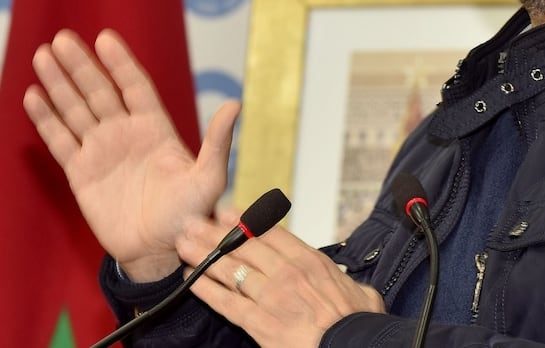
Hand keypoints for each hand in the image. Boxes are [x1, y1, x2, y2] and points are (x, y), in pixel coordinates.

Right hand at [23, 28, 236, 280]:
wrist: (160, 251)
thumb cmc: (189, 215)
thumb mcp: (209, 178)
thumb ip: (217, 142)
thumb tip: (235, 105)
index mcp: (156, 129)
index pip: (135, 86)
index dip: (120, 63)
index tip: (105, 38)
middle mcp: (126, 134)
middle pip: (99, 91)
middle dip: (81, 65)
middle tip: (62, 39)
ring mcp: (102, 151)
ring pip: (76, 110)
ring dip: (59, 83)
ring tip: (42, 56)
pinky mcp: (81, 173)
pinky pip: (60, 140)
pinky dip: (46, 119)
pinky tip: (34, 96)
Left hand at [179, 213, 384, 347]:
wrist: (351, 346)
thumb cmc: (356, 324)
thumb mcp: (360, 292)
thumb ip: (346, 282)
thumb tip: (350, 283)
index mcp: (310, 262)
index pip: (271, 233)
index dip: (245, 220)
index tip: (228, 211)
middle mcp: (287, 274)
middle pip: (243, 246)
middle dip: (215, 233)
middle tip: (195, 222)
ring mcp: (271, 297)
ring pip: (230, 269)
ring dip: (204, 255)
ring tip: (184, 244)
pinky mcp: (259, 323)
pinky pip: (226, 303)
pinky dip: (207, 289)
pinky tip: (191, 279)